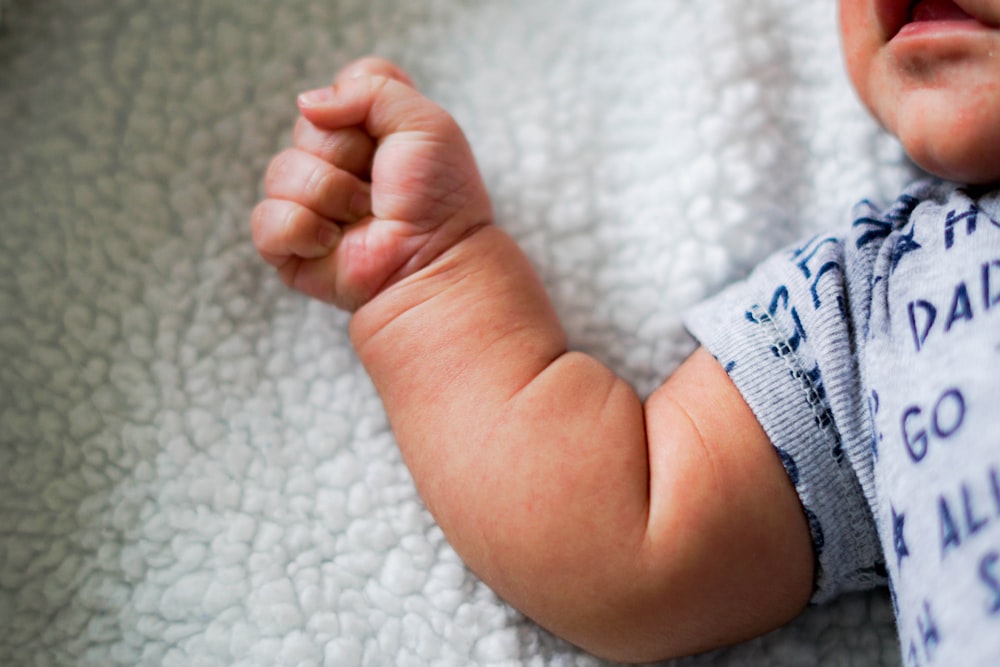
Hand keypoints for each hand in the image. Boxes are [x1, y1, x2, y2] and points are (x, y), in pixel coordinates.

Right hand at [251, 58, 493, 310]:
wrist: (435, 259)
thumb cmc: (438, 197)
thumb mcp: (424, 123)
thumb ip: (371, 87)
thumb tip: (306, 104)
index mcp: (369, 129)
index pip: (341, 85)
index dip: (361, 105)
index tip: (391, 136)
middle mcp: (336, 160)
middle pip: (307, 125)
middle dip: (345, 154)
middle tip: (379, 185)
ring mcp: (309, 202)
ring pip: (282, 171)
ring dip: (330, 194)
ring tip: (363, 216)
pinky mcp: (290, 245)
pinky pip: (266, 220)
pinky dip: (302, 230)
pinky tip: (333, 243)